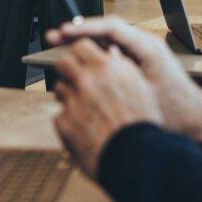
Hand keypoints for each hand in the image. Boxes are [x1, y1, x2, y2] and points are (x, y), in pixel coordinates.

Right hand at [46, 16, 201, 141]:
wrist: (197, 119)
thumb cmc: (178, 110)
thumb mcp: (146, 93)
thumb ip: (122, 76)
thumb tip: (94, 64)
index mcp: (147, 46)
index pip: (112, 27)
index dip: (85, 27)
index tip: (65, 31)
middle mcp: (144, 45)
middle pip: (106, 30)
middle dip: (78, 33)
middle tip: (54, 37)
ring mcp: (140, 53)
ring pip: (106, 40)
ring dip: (83, 43)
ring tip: (59, 47)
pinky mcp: (137, 63)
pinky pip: (111, 51)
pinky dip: (93, 54)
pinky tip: (78, 63)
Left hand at [54, 40, 163, 178]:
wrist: (135, 156)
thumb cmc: (142, 122)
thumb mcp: (141, 87)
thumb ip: (122, 66)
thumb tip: (112, 53)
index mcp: (107, 67)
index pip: (81, 45)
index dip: (80, 52)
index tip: (81, 59)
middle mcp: (87, 79)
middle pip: (63, 62)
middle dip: (67, 69)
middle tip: (75, 79)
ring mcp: (73, 100)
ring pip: (59, 88)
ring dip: (67, 95)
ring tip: (82, 108)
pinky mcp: (64, 121)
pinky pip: (60, 114)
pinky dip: (68, 120)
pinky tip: (82, 127)